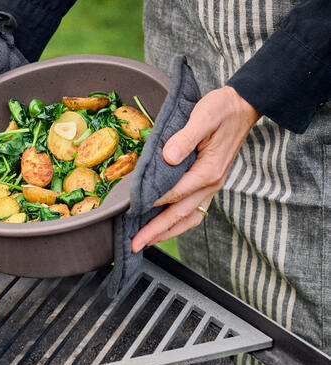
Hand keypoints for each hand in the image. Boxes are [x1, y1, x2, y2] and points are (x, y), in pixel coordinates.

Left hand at [131, 86, 260, 252]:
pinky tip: (163, 227)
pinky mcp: (209, 184)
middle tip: (135, 244)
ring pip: (188, 218)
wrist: (244, 106)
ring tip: (146, 242)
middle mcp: (211, 183)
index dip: (154, 203)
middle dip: (156, 231)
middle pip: (180, 214)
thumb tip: (169, 156)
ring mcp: (211, 186)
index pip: (176, 193)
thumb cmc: (222, 109)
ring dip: (166, 232)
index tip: (134, 212)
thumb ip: (186, 137)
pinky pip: (193, 211)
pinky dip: (177, 223)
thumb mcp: (204, 116)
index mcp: (208, 170)